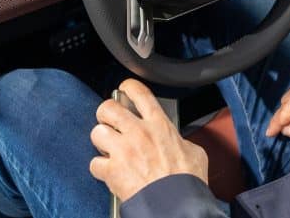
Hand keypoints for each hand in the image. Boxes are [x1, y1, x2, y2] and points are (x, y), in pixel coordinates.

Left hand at [89, 79, 208, 201]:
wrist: (176, 204)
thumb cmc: (187, 181)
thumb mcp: (194, 152)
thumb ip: (181, 142)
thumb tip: (180, 145)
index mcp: (159, 125)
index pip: (139, 93)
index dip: (129, 86)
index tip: (125, 88)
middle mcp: (138, 132)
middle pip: (109, 107)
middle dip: (105, 112)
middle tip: (109, 120)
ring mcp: (123, 150)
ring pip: (97, 132)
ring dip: (101, 140)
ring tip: (108, 147)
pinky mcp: (112, 170)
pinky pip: (94, 163)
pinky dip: (100, 168)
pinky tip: (108, 171)